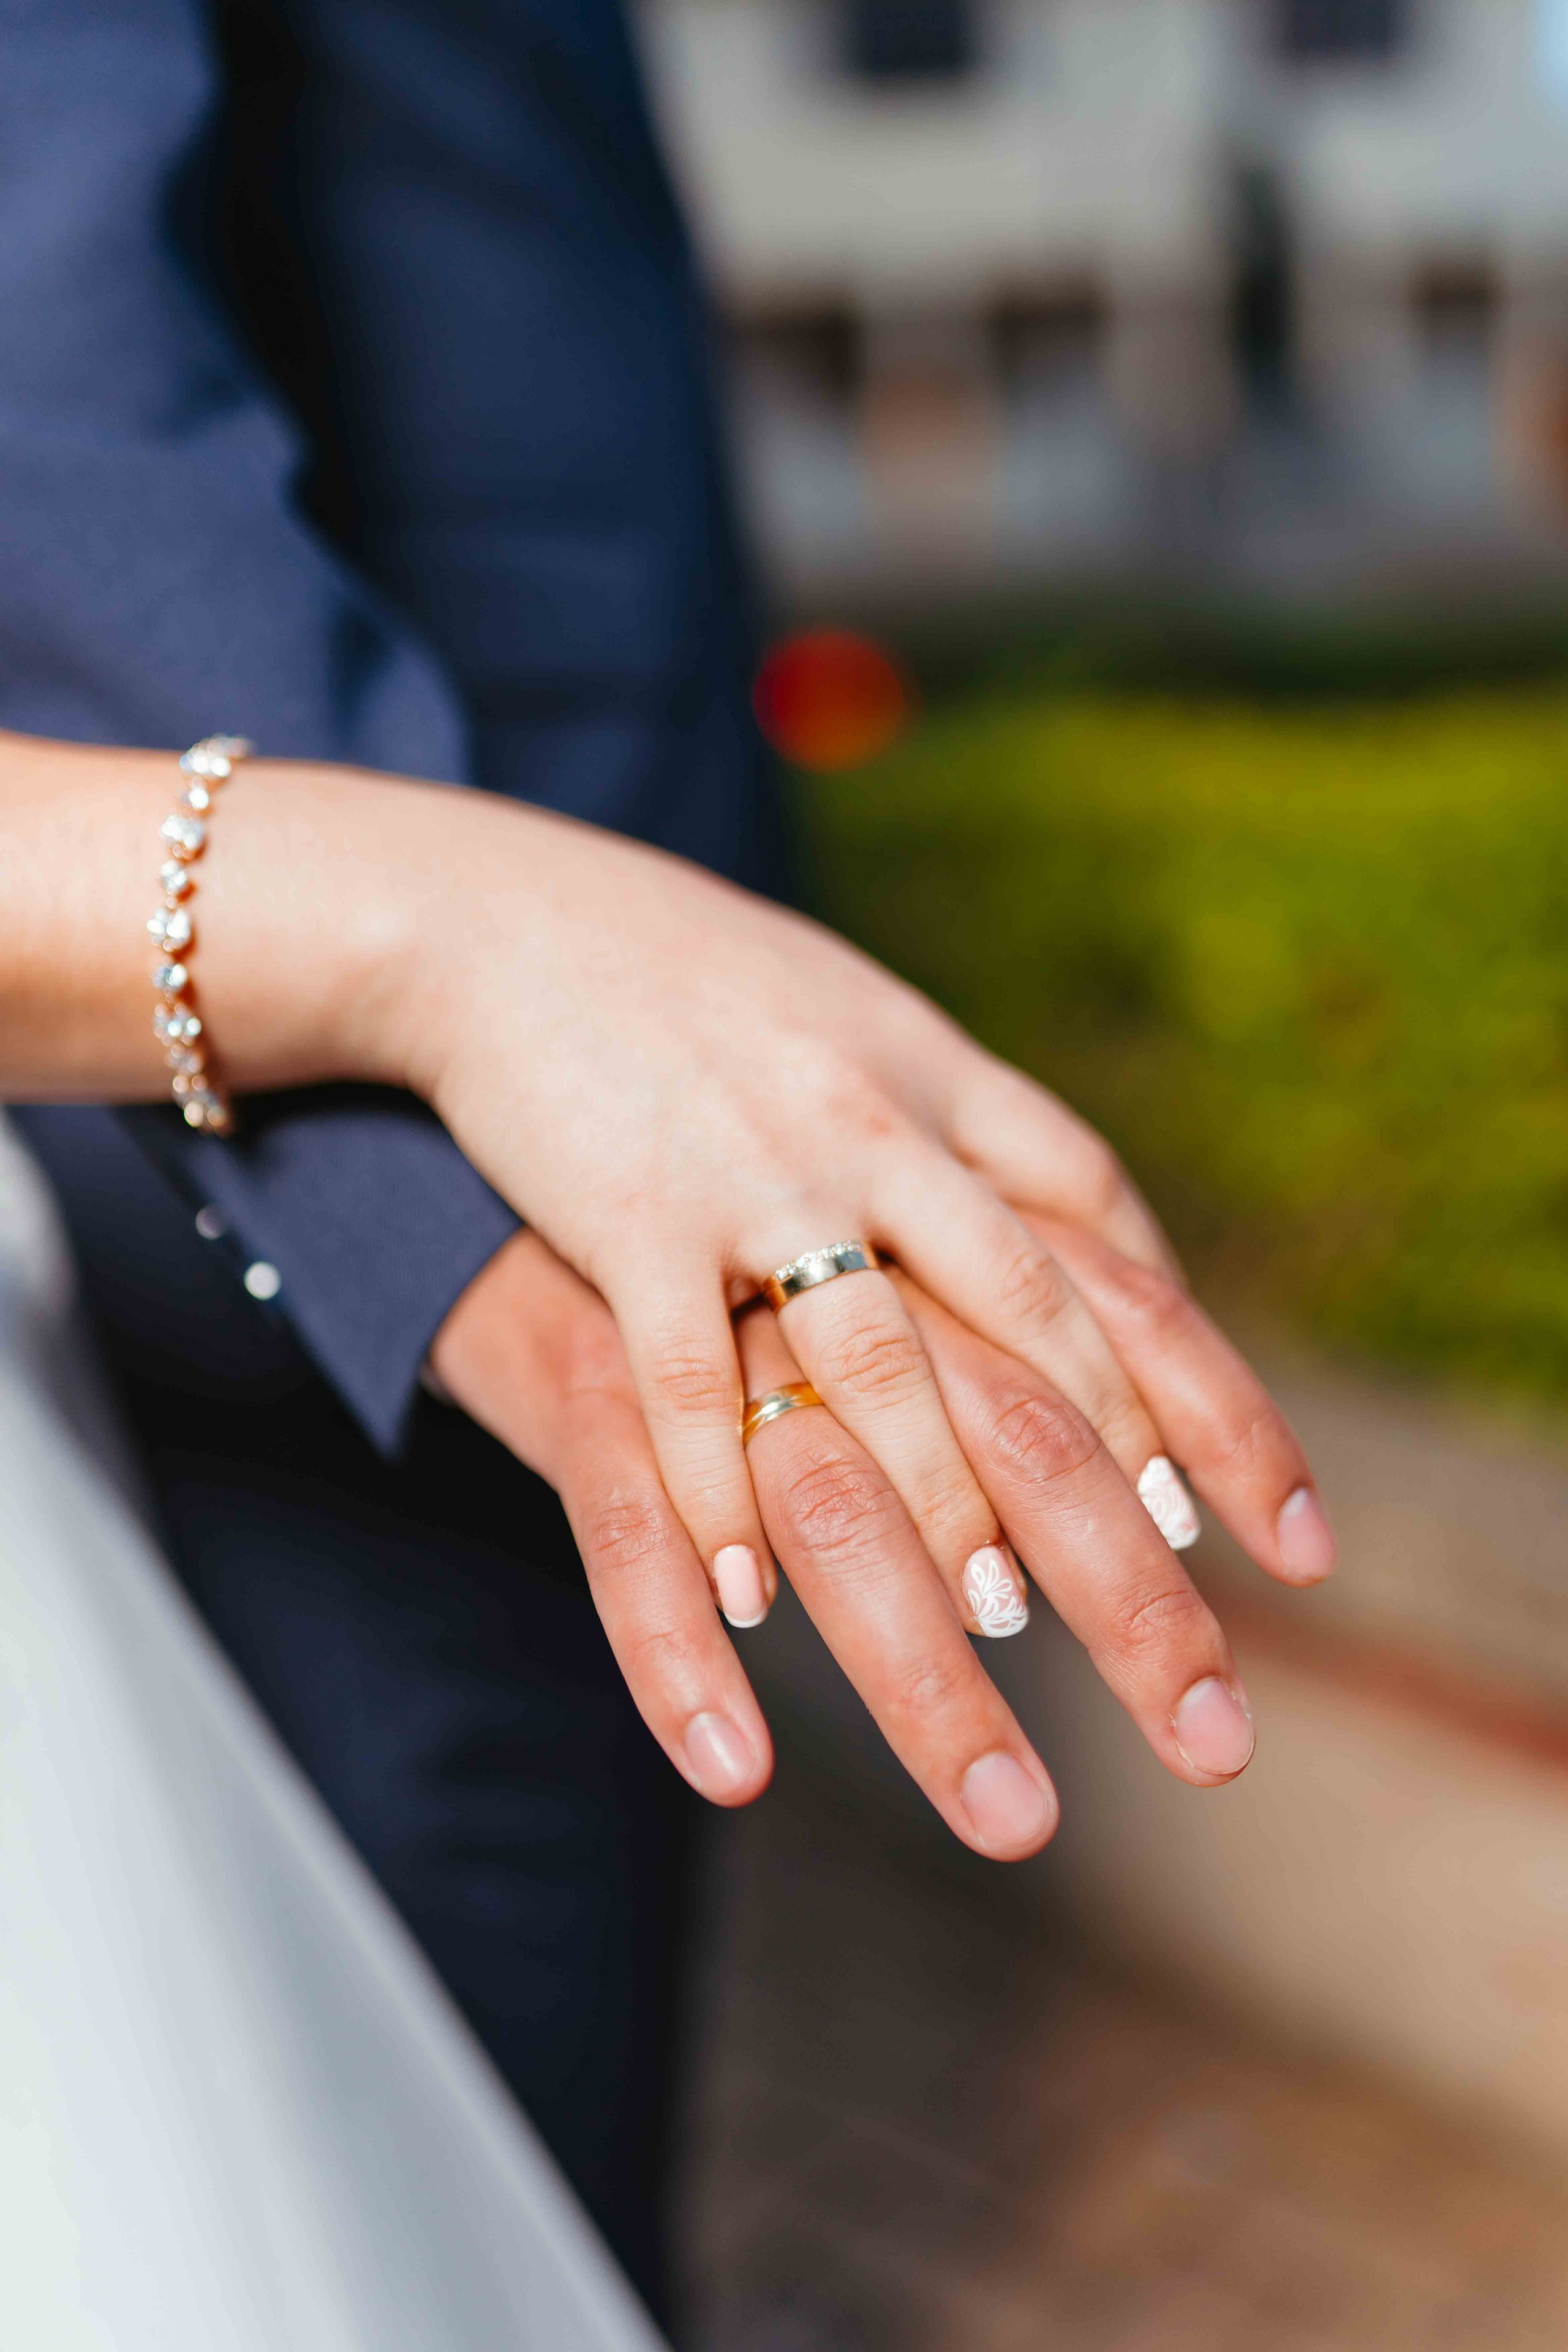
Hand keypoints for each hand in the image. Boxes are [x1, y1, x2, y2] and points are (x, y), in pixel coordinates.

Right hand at [387, 789, 1330, 1631]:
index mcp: (935, 1073)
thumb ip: (956, 1116)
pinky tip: (750, 1599)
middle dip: (1112, 1460)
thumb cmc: (691, 981)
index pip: (1099, 1220)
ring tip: (991, 1618)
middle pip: (1032, 1310)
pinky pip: (687, 1380)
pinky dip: (721, 1494)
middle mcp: (874, 1123)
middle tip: (1171, 1586)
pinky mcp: (628, 1217)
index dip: (1178, 1359)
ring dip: (942, 1499)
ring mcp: (756, 1171)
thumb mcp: (856, 1021)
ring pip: (877, 1361)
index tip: (1229, 1480)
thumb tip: (1067, 1222)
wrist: (504, 915)